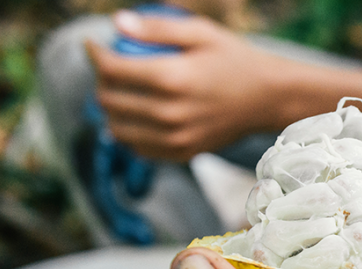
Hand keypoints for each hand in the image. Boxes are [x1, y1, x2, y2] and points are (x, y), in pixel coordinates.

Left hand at [86, 11, 303, 160]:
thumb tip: (117, 23)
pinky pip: (138, 148)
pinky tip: (136, 116)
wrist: (268, 98)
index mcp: (172, 78)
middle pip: (109, 100)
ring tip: (119, 94)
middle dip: (100, 81)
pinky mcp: (183, 153)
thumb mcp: (201, 32)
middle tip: (110, 69)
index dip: (94, 54)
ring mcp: (176, 137)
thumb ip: (157, 27)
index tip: (93, 45)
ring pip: (117, 129)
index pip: (112, 69)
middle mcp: (170, 113)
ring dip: (110, 110)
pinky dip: (129, 132)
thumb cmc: (234, 59)